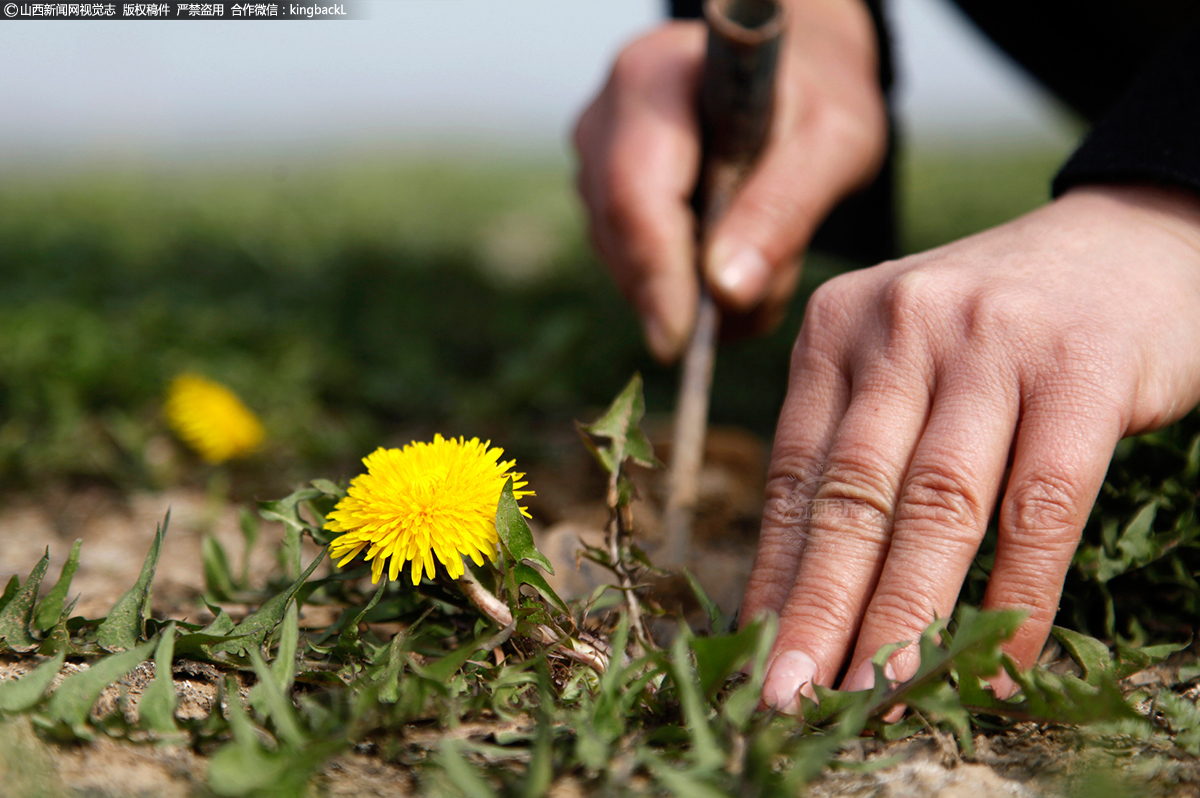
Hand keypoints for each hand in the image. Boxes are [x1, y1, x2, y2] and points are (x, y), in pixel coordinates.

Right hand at [572, 0, 886, 361]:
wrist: (790, 77)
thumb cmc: (818, 98)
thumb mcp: (832, 141)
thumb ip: (783, 209)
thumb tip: (724, 294)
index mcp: (652, 79)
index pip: (635, 194)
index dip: (656, 273)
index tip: (683, 342)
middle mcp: (603, 123)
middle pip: (623, 238)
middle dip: (687, 290)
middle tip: (767, 294)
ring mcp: (593, 166)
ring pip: (625, 264)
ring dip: (696, 292)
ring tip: (770, 257)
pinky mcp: (602, 205)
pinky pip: (633, 270)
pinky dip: (688, 289)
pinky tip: (739, 259)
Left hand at [743, 185, 1199, 712]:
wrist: (1129, 242)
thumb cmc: (1000, 327)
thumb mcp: (903, 357)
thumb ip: (857, 437)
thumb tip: (802, 576)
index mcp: (839, 327)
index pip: (796, 472)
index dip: (774, 574)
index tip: (752, 653)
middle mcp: (902, 324)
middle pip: (851, 495)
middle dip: (817, 608)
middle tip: (788, 695)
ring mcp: (991, 342)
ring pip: (936, 506)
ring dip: (902, 616)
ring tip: (873, 697)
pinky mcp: (1081, 369)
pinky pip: (1040, 504)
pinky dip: (1017, 594)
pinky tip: (994, 661)